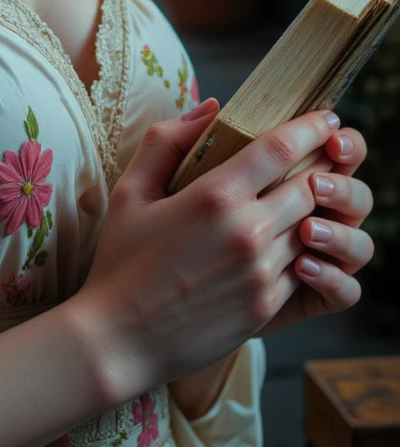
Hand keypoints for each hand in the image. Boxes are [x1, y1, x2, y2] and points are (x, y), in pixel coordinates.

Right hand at [76, 103, 352, 399]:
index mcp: (214, 196)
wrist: (121, 338)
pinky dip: (306, 248)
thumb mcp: (131, 189)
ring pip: (312, 227)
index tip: (326, 116)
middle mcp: (247, 232)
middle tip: (327, 152)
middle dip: (323, 166)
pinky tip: (296, 238)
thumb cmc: (121, 259)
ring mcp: (262, 273)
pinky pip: (305, 268)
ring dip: (317, 209)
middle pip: (310, 186)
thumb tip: (211, 108)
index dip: (311, 127)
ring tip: (314, 194)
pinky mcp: (268, 307)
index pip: (280, 148)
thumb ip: (166, 140)